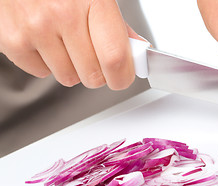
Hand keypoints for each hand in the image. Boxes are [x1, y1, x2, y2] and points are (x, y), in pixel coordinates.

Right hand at [0, 0, 141, 89]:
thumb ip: (118, 26)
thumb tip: (137, 51)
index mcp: (93, 1)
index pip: (115, 58)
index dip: (122, 76)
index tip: (123, 77)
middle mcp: (63, 14)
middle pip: (93, 76)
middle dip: (97, 72)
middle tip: (91, 53)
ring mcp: (36, 28)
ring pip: (68, 78)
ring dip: (71, 67)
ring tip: (64, 41)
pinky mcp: (13, 41)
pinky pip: (42, 73)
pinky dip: (45, 63)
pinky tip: (45, 41)